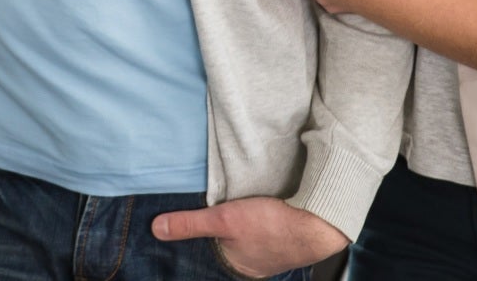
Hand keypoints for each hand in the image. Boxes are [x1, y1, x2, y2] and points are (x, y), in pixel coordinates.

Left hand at [152, 196, 346, 276]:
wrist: (319, 222)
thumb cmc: (272, 226)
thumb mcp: (223, 220)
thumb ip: (190, 224)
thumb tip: (157, 229)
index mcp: (238, 268)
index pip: (210, 256)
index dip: (202, 241)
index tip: (195, 226)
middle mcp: (254, 266)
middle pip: (227, 246)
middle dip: (220, 232)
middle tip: (216, 212)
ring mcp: (272, 253)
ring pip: (246, 238)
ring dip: (241, 224)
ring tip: (236, 208)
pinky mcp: (286, 236)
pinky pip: (265, 230)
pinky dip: (258, 220)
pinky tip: (258, 207)